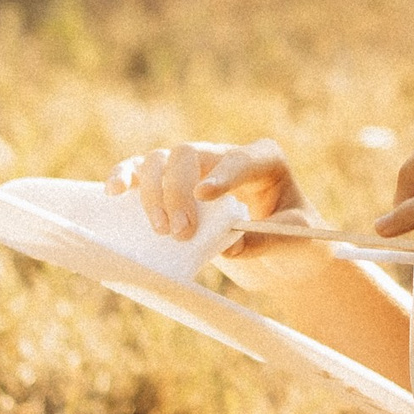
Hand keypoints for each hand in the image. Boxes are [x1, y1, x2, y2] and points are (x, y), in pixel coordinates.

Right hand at [109, 136, 311, 255]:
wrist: (285, 258)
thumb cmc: (300, 243)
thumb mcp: (301, 242)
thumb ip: (269, 239)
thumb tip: (228, 242)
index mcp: (265, 161)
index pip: (240, 159)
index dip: (223, 174)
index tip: (206, 196)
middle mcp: (225, 158)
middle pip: (189, 155)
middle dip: (178, 190)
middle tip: (181, 232)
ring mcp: (196, 172)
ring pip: (160, 161)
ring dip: (152, 192)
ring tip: (161, 229)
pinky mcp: (173, 191)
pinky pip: (142, 174)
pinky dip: (125, 177)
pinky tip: (113, 191)